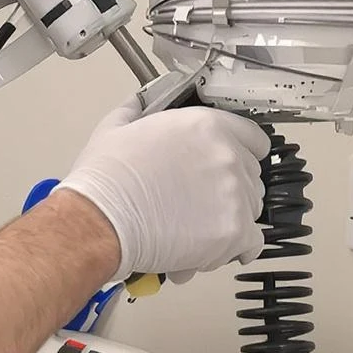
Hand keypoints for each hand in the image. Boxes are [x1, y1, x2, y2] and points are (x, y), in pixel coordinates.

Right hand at [56, 102, 269, 284]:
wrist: (99, 221)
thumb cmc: (105, 180)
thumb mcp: (117, 127)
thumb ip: (139, 109)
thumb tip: (141, 103)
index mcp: (206, 126)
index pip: (253, 138)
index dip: (241, 153)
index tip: (229, 167)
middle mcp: (227, 156)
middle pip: (250, 176)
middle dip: (228, 190)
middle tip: (198, 202)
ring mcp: (234, 195)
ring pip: (250, 210)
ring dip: (228, 218)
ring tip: (192, 229)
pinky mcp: (234, 232)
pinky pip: (251, 242)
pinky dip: (235, 248)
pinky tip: (212, 249)